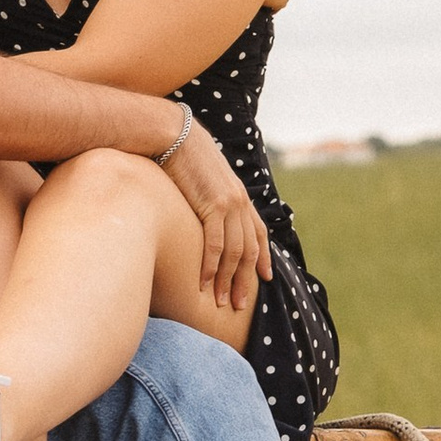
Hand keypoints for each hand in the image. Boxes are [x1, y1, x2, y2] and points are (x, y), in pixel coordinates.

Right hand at [157, 116, 271, 319]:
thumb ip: (211, 197)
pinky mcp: (213, 205)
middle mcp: (240, 202)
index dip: (263, 257)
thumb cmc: (184, 155)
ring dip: (228, 281)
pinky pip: (215, 245)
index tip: (264, 278)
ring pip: (234, 252)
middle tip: (240, 305)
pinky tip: (204, 284)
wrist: (176, 135)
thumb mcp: (206, 178)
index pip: (258, 233)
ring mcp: (229, 204)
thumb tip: (203, 211)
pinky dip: (211, 267)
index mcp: (240, 196)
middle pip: (248, 250)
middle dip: (245, 280)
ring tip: (222, 302)